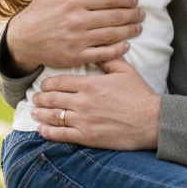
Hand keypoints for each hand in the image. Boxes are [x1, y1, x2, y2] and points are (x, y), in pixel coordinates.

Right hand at [6, 0, 142, 75]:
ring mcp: (77, 40)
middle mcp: (77, 20)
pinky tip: (126, 45)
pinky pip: (102, 54)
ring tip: (138, 28)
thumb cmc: (40, 11)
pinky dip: (117, 50)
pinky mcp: (75, 56)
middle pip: (114, 17)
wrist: (23, 39)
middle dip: (132, 15)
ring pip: (111, 35)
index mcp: (74, 1)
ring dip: (129, 31)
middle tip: (142, 14)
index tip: (135, 0)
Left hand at [30, 57, 160, 149]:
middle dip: (40, 98)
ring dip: (40, 114)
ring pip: (54, 116)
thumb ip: (107, 59)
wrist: (152, 121)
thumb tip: (97, 50)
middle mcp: (82, 101)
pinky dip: (48, 132)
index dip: (47, 84)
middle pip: (52, 98)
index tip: (42, 85)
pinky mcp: (88, 137)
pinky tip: (41, 129)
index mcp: (90, 83)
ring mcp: (84, 120)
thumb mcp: (125, 70)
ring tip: (34, 112)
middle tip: (34, 98)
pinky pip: (61, 135)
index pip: (59, 82)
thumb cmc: (140, 95)